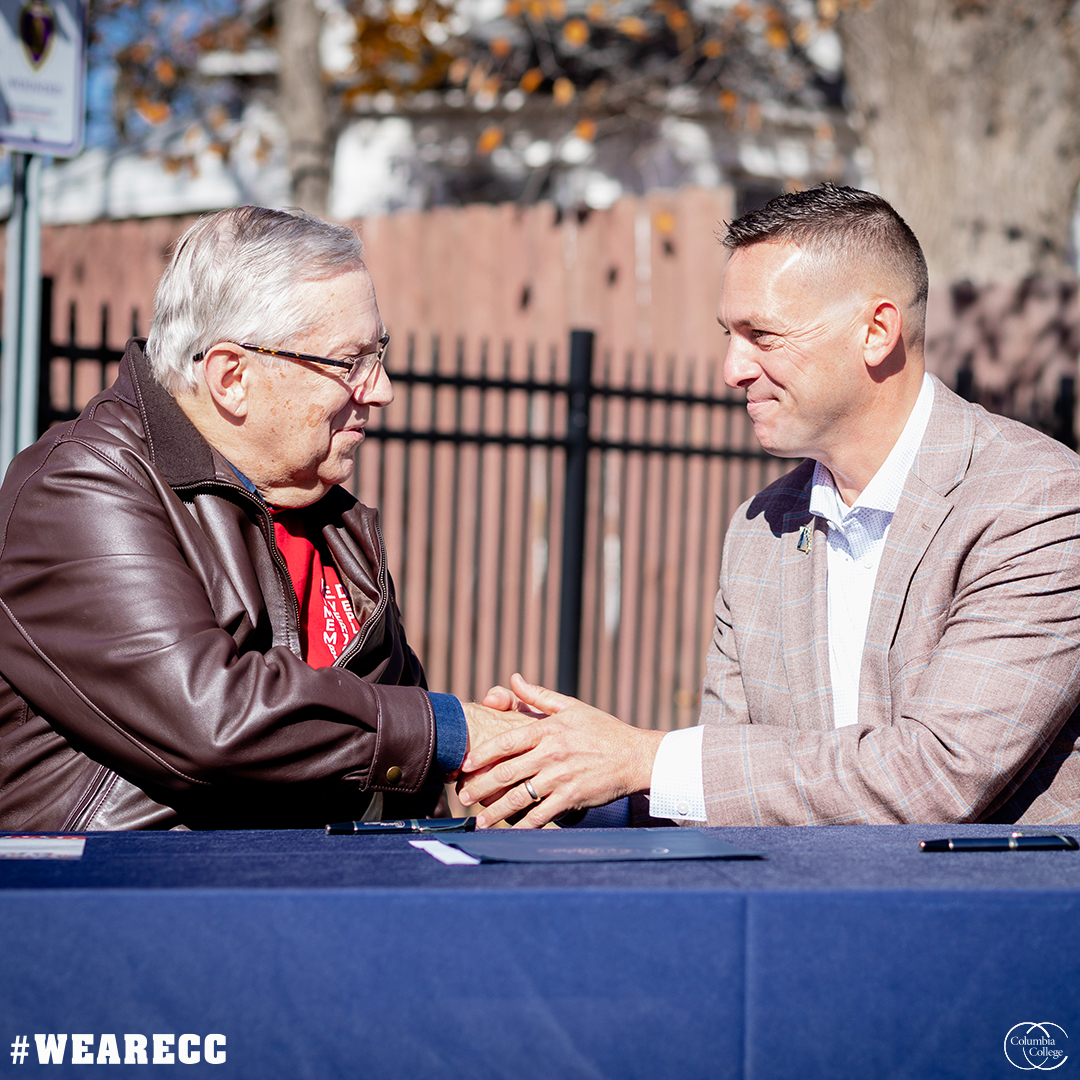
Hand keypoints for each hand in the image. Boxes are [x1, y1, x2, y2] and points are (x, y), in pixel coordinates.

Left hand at [456, 673, 664, 827]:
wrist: (635, 756)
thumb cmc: (603, 729)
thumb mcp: (571, 706)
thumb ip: (538, 695)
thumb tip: (513, 678)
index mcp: (548, 730)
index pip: (507, 742)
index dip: (482, 754)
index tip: (465, 765)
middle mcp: (551, 754)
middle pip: (507, 772)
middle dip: (480, 786)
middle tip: (462, 796)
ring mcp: (561, 777)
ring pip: (519, 797)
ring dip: (495, 811)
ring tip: (479, 821)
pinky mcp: (572, 798)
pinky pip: (542, 814)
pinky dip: (524, 825)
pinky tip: (511, 831)